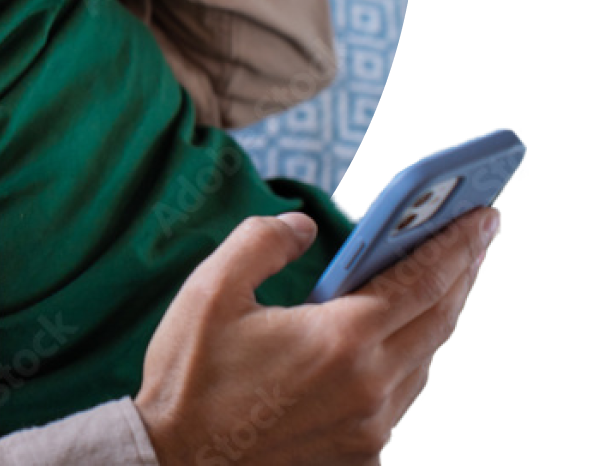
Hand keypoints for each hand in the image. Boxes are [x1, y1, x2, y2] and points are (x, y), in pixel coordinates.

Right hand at [133, 206, 499, 465]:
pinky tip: (397, 335)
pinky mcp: (357, 455)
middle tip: (476, 231)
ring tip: (443, 275)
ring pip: (423, 360)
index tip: (480, 213)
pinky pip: (400, 396)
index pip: (419, 280)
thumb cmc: (189, 375)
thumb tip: (305, 226)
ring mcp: (367, 429)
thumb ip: (264, 240)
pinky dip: (409, 356)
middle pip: (436, 320)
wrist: (173, 464)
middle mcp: (368, 388)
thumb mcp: (213, 287)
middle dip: (460, 270)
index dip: (455, 242)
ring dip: (437, 313)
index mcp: (339, 340)